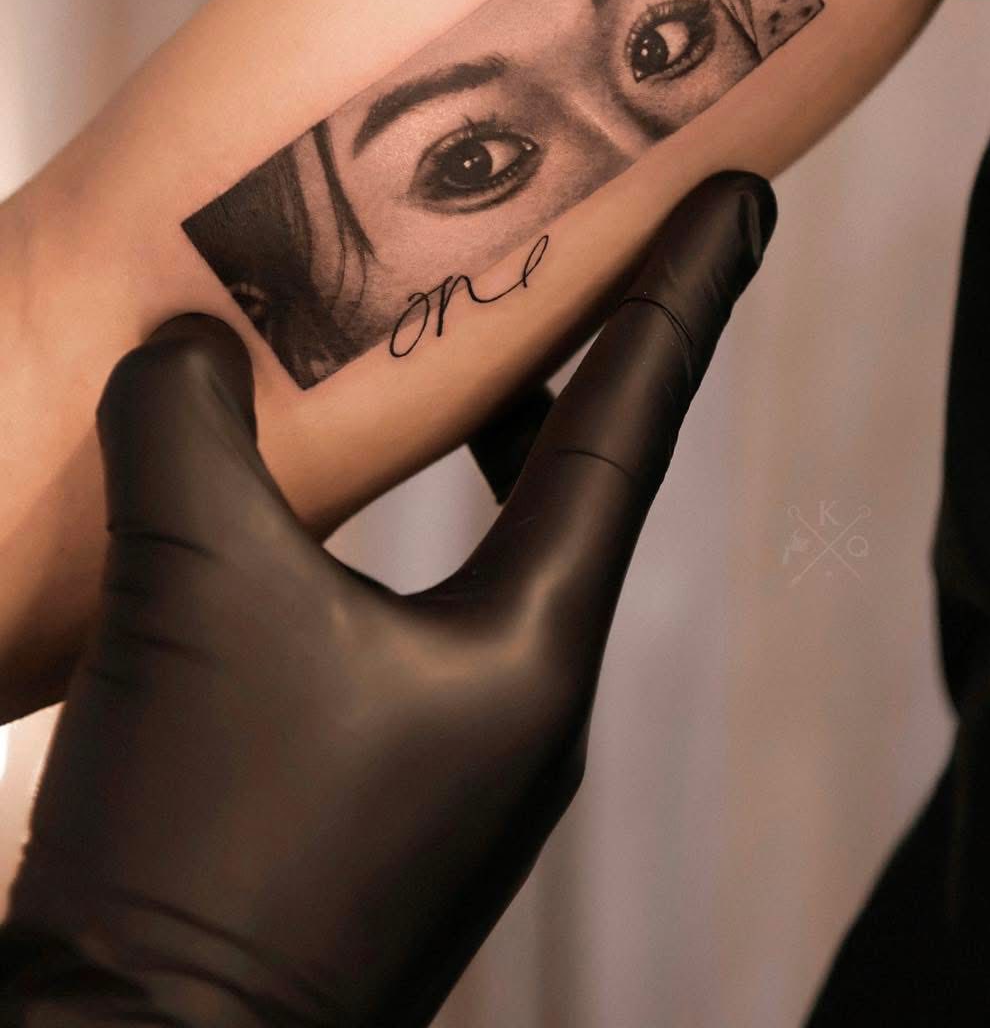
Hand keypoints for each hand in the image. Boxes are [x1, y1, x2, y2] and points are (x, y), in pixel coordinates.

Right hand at [0, 168, 775, 1027]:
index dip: (684, 294)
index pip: (629, 427)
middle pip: (566, 484)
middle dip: (558, 360)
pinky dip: (372, 533)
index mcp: (531, 651)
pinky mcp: (372, 800)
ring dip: (457, 447)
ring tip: (425, 356)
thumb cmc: (205, 845)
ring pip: (477, 552)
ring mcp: (449, 763)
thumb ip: (189, 424)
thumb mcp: (192, 586)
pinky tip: (289, 508)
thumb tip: (188, 343)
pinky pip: (398, 616)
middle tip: (561, 248)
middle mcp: (517, 706)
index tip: (745, 199)